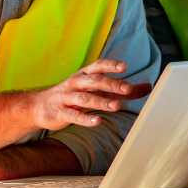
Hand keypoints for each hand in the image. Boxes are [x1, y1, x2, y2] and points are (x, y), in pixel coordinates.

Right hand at [22, 58, 152, 131]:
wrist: (38, 106)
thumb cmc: (73, 96)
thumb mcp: (96, 89)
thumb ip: (121, 90)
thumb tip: (148, 86)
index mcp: (84, 75)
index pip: (98, 66)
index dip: (110, 66)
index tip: (124, 67)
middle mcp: (75, 83)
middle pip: (94, 81)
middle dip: (111, 84)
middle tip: (127, 89)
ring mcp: (66, 98)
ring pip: (84, 98)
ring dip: (100, 102)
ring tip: (116, 107)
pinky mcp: (60, 113)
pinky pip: (73, 115)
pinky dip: (85, 118)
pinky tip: (97, 121)